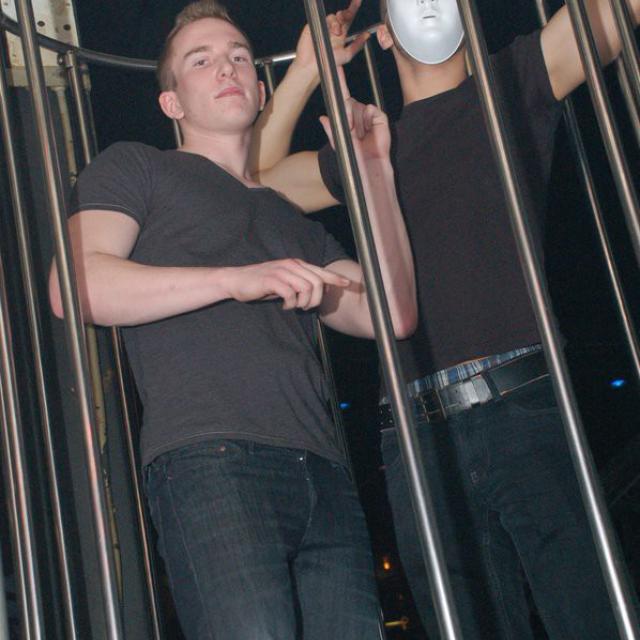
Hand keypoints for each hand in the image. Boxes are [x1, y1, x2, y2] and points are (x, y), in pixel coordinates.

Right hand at [225, 259, 350, 310]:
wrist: (237, 281)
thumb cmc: (262, 284)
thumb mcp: (284, 281)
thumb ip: (299, 283)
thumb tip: (318, 293)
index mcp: (296, 264)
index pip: (320, 271)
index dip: (335, 278)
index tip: (347, 284)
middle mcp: (291, 265)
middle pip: (317, 282)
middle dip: (316, 299)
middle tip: (305, 307)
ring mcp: (282, 271)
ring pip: (306, 288)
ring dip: (303, 302)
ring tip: (294, 306)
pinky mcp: (272, 280)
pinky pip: (291, 294)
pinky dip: (290, 304)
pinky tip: (285, 306)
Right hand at [293, 0, 367, 75]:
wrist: (312, 64)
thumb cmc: (328, 63)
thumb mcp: (347, 55)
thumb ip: (357, 45)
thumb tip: (367, 35)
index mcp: (341, 36)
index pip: (348, 19)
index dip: (353, 9)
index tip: (357, 1)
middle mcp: (333, 30)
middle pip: (342, 15)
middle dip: (346, 13)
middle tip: (345, 16)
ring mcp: (324, 27)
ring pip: (333, 17)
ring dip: (336, 23)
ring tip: (335, 33)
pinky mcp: (316, 25)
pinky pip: (324, 18)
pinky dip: (329, 23)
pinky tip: (329, 30)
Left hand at [319, 68, 390, 161]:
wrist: (369, 165)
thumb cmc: (355, 157)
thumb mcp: (339, 143)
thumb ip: (331, 129)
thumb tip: (322, 118)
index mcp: (347, 118)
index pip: (342, 96)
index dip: (339, 82)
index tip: (334, 67)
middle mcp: (357, 114)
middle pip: (348, 101)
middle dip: (347, 115)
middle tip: (351, 131)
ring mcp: (369, 114)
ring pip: (358, 106)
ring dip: (357, 121)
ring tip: (361, 135)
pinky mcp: (379, 116)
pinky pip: (370, 109)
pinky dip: (368, 119)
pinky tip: (369, 130)